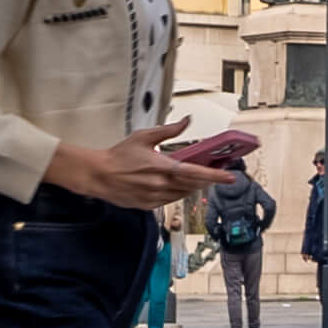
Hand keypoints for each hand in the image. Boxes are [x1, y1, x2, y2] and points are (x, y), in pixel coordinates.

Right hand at [48, 122, 224, 210]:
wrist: (98, 175)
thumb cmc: (119, 156)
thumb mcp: (144, 137)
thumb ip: (168, 131)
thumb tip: (187, 121)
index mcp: (162, 168)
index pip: (196, 173)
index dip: (215, 176)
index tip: (230, 176)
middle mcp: (161, 186)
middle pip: (193, 185)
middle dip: (207, 179)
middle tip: (217, 172)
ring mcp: (155, 198)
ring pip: (183, 194)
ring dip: (193, 186)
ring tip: (199, 177)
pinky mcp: (148, 206)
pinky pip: (170, 201)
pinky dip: (178, 193)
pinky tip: (178, 185)